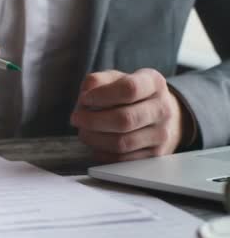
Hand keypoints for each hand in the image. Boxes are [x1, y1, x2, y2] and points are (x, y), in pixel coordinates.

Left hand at [70, 68, 192, 162]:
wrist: (157, 113)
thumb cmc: (129, 94)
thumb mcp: (114, 79)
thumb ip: (97, 81)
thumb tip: (86, 95)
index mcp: (153, 83)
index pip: (129, 89)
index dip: (101, 96)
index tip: (84, 99)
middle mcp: (162, 108)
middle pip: (124, 119)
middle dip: (92, 120)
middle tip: (76, 118)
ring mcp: (161, 134)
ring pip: (122, 143)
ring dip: (94, 138)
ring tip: (83, 131)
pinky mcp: (154, 154)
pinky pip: (122, 158)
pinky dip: (102, 152)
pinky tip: (95, 143)